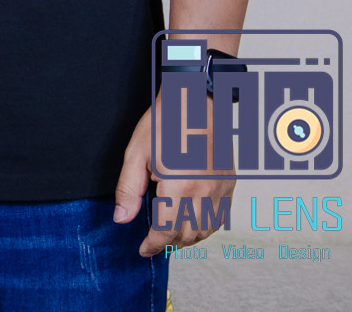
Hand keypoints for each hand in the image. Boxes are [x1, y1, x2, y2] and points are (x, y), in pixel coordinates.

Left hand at [114, 106, 234, 255]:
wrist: (195, 102)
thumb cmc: (163, 123)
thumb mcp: (136, 154)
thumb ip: (128, 190)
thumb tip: (121, 219)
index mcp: (179, 185)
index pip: (166, 231)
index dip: (152, 245)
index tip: (143, 249)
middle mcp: (205, 191)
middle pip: (188, 235)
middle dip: (168, 243)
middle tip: (152, 241)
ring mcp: (221, 189)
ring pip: (206, 230)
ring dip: (187, 238)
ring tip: (170, 234)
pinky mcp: (230, 184)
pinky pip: (221, 218)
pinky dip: (205, 227)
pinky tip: (191, 221)